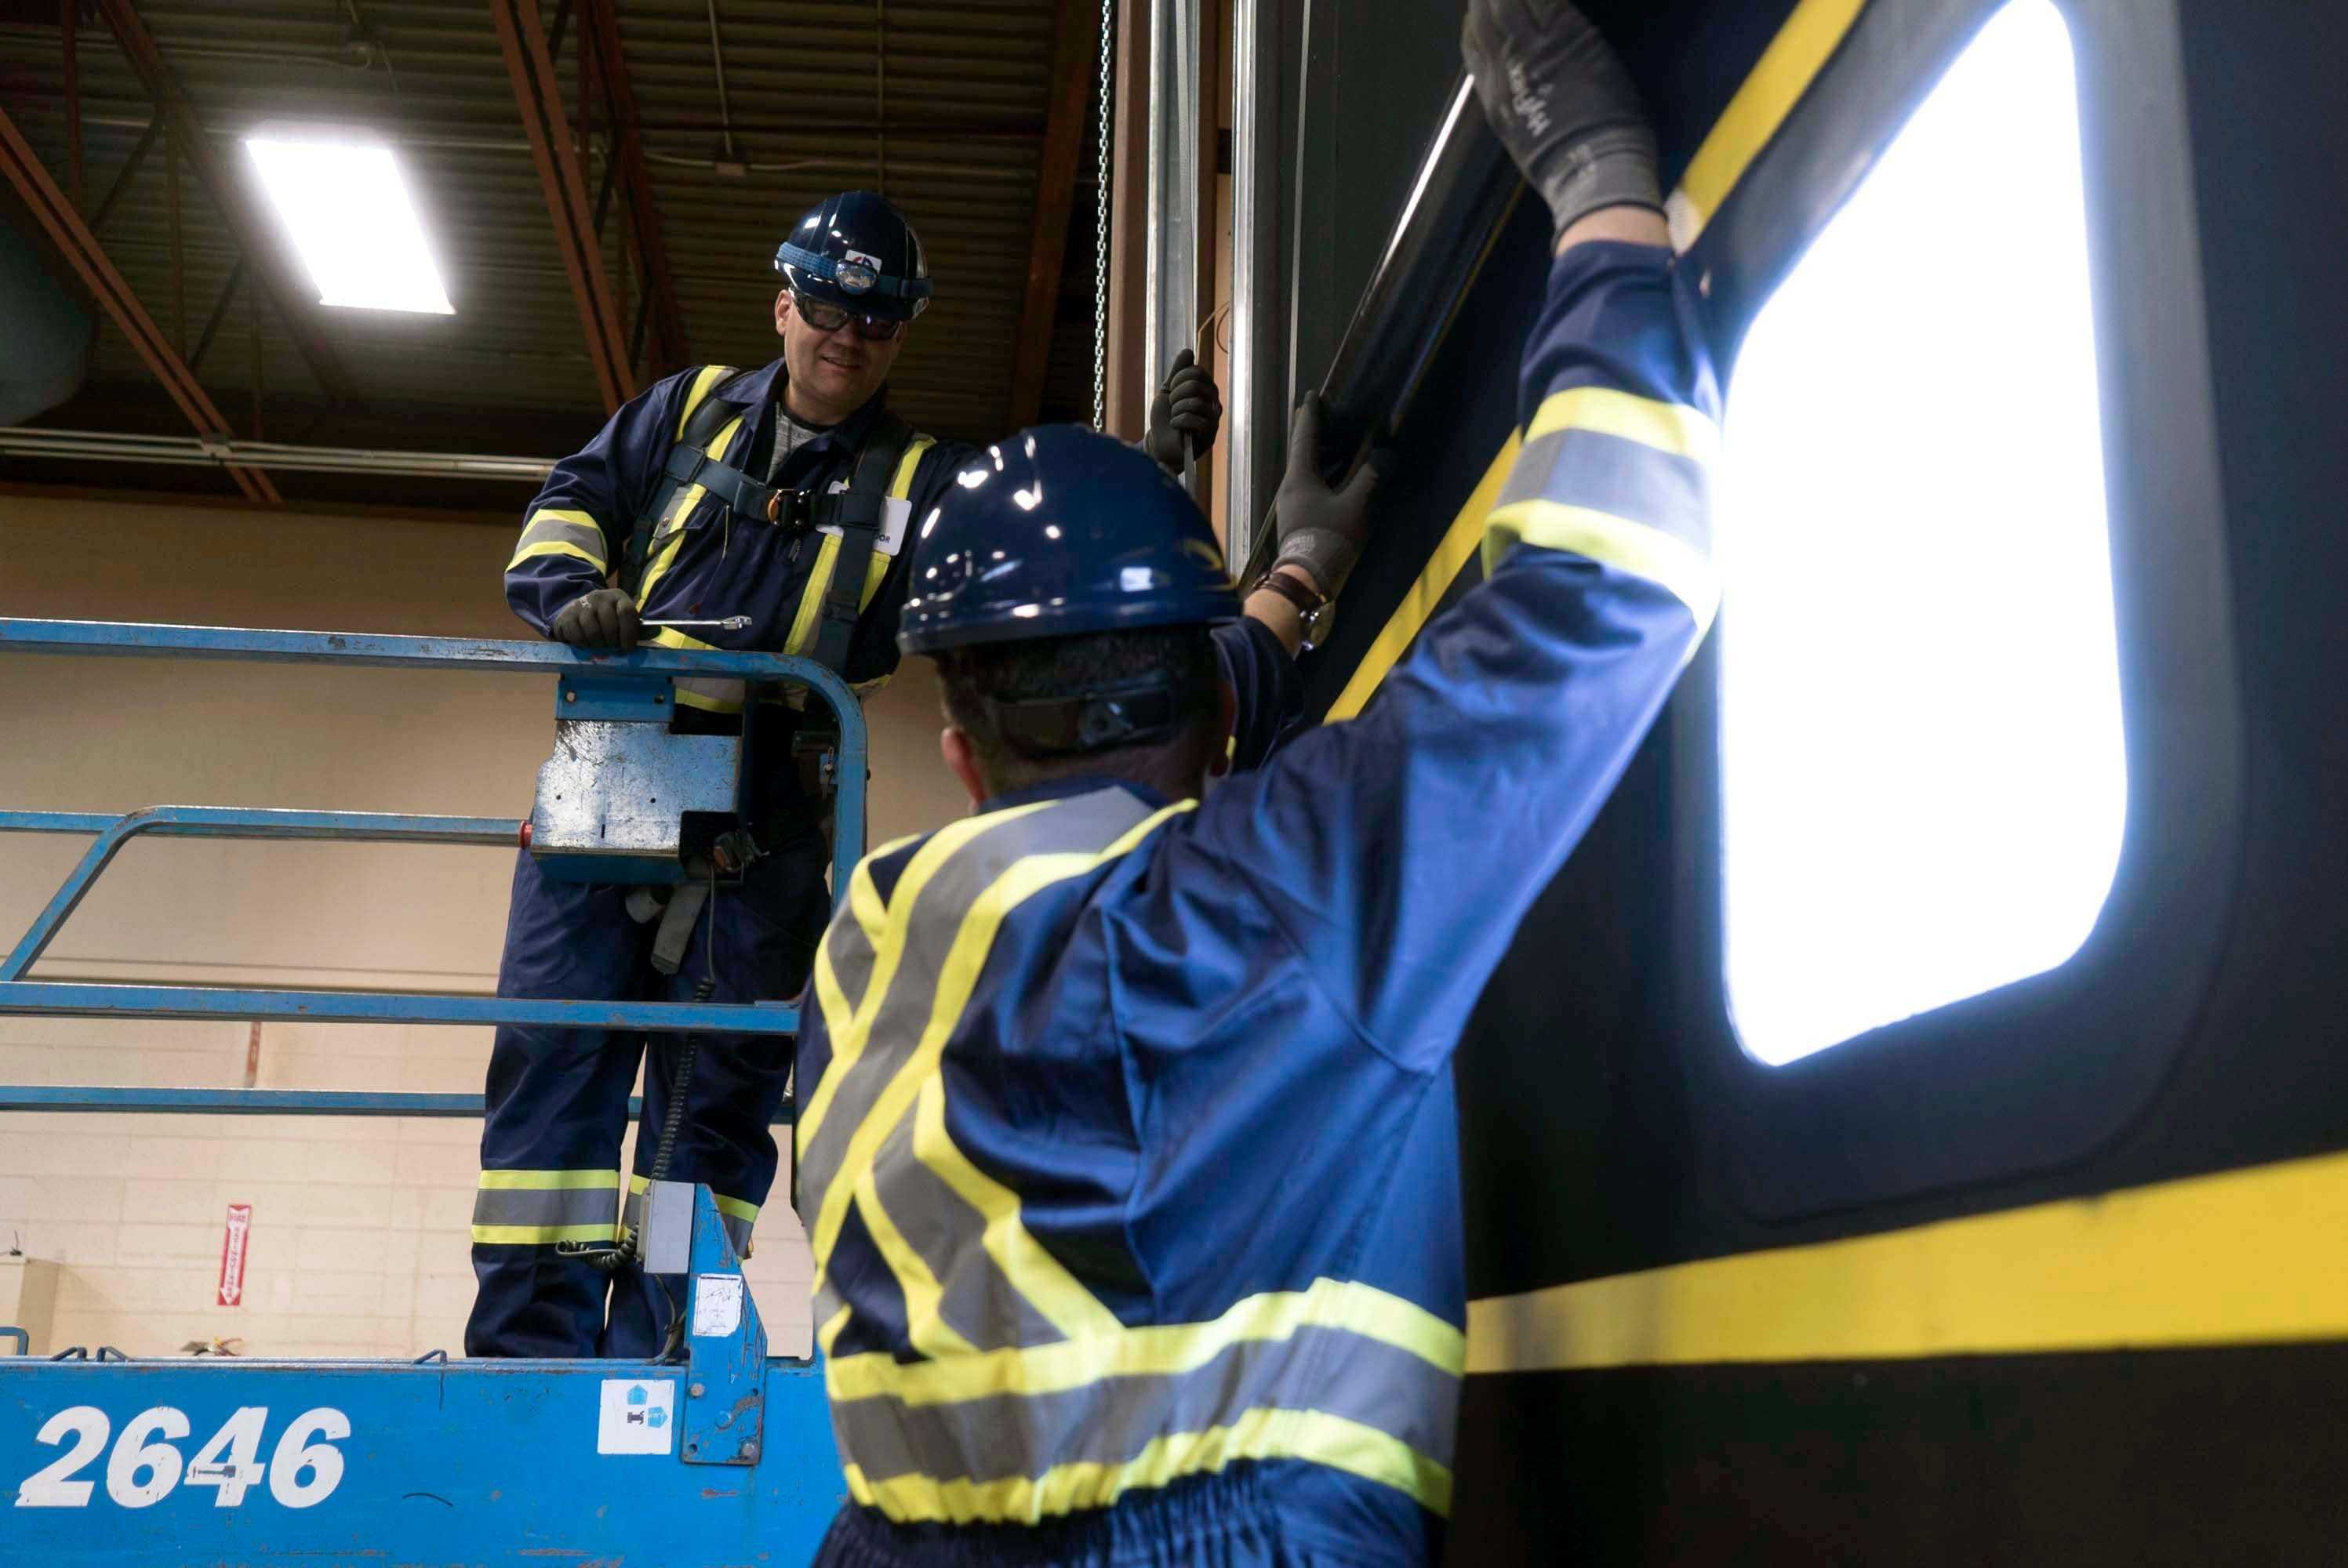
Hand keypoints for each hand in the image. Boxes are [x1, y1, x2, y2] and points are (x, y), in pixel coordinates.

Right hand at [550, 587, 641, 650]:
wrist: (576, 612)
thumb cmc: (607, 620)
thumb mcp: (624, 621)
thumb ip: (640, 628)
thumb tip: (658, 630)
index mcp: (618, 597)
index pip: (626, 612)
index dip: (629, 633)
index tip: (627, 648)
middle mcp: (600, 597)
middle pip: (610, 624)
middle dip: (612, 642)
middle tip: (611, 647)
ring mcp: (582, 604)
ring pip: (593, 631)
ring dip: (597, 644)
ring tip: (599, 646)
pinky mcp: (567, 614)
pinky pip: (577, 635)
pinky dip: (583, 644)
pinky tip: (586, 643)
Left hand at [1144, 348, 1223, 471]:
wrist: (1159, 443)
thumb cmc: (1165, 418)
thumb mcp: (1168, 390)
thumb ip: (1178, 371)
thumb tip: (1188, 351)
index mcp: (1206, 390)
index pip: (1197, 371)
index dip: (1179, 378)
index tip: (1171, 390)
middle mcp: (1214, 402)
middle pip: (1195, 385)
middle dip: (1176, 395)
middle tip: (1173, 406)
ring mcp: (1213, 419)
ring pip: (1195, 402)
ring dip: (1177, 410)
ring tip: (1175, 418)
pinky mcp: (1209, 436)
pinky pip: (1195, 420)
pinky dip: (1179, 421)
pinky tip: (1176, 427)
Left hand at [1270, 393, 1378, 599]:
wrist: (1307, 581)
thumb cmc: (1329, 539)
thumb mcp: (1356, 505)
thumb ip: (1371, 476)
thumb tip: (1386, 454)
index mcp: (1299, 477)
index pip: (1305, 436)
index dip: (1311, 414)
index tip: (1314, 395)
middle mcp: (1291, 486)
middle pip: (1304, 452)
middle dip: (1319, 433)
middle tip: (1336, 418)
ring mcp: (1293, 504)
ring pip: (1308, 470)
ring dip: (1324, 456)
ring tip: (1344, 445)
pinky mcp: (1300, 519)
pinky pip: (1312, 486)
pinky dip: (1326, 474)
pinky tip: (1340, 478)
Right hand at [1461, 0, 1659, 238]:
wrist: (1589, 168)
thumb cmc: (1566, 168)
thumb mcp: (1525, 141)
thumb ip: (1519, 109)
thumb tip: (1526, 95)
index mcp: (1495, 98)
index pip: (1473, 48)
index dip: (1474, 25)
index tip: (1476, 13)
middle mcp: (1506, 70)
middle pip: (1485, 20)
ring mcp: (1535, 52)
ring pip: (1508, 4)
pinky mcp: (1567, 38)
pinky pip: (1547, 0)